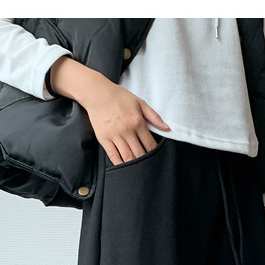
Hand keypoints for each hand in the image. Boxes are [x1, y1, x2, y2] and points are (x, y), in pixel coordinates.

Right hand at [48, 57, 169, 165]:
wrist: (97, 94)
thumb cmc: (119, 97)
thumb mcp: (140, 103)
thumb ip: (154, 117)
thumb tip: (167, 128)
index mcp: (137, 122)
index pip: (149, 143)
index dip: (154, 153)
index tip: (156, 158)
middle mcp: (127, 130)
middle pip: (139, 153)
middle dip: (145, 162)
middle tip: (149, 167)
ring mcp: (115, 136)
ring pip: (127, 157)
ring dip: (134, 165)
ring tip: (139, 170)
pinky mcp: (104, 139)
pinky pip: (114, 156)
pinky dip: (120, 164)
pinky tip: (125, 168)